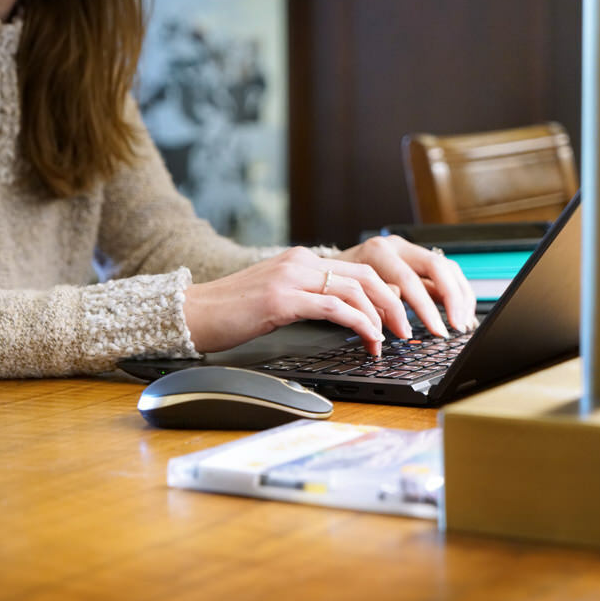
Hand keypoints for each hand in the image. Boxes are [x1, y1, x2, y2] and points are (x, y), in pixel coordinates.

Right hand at [184, 247, 408, 355]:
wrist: (192, 313)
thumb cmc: (231, 313)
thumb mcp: (278, 299)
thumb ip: (310, 298)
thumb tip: (346, 315)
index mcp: (302, 260)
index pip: (358, 270)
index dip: (386, 294)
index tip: (399, 318)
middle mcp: (300, 262)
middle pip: (366, 275)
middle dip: (393, 304)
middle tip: (407, 330)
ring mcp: (291, 278)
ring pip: (355, 290)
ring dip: (380, 317)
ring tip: (389, 340)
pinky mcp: (282, 299)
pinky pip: (334, 307)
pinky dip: (359, 323)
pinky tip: (368, 340)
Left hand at [333, 235, 476, 336]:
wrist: (332, 268)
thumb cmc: (340, 283)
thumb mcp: (351, 294)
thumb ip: (377, 305)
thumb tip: (402, 323)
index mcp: (378, 252)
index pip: (408, 280)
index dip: (424, 309)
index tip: (434, 332)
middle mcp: (397, 246)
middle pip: (436, 267)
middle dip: (451, 300)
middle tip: (456, 326)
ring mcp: (411, 250)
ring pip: (447, 267)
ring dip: (460, 296)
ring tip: (463, 322)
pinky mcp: (420, 259)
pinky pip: (448, 272)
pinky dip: (458, 292)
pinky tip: (462, 312)